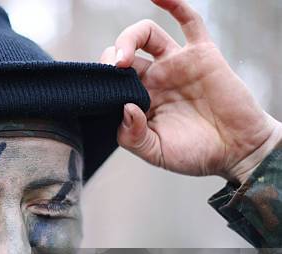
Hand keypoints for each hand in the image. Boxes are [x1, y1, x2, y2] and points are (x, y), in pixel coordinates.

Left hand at [101, 0, 281, 183]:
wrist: (237, 151)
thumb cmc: (195, 155)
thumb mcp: (155, 153)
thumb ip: (132, 136)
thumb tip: (125, 108)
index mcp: (139, 100)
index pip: (110, 82)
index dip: (100, 83)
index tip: (98, 95)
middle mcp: (154, 79)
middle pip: (122, 54)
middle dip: (109, 59)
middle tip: (110, 73)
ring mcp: (175, 64)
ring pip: (146, 35)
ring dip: (128, 38)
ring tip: (121, 58)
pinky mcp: (200, 54)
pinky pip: (188, 21)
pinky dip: (173, 4)